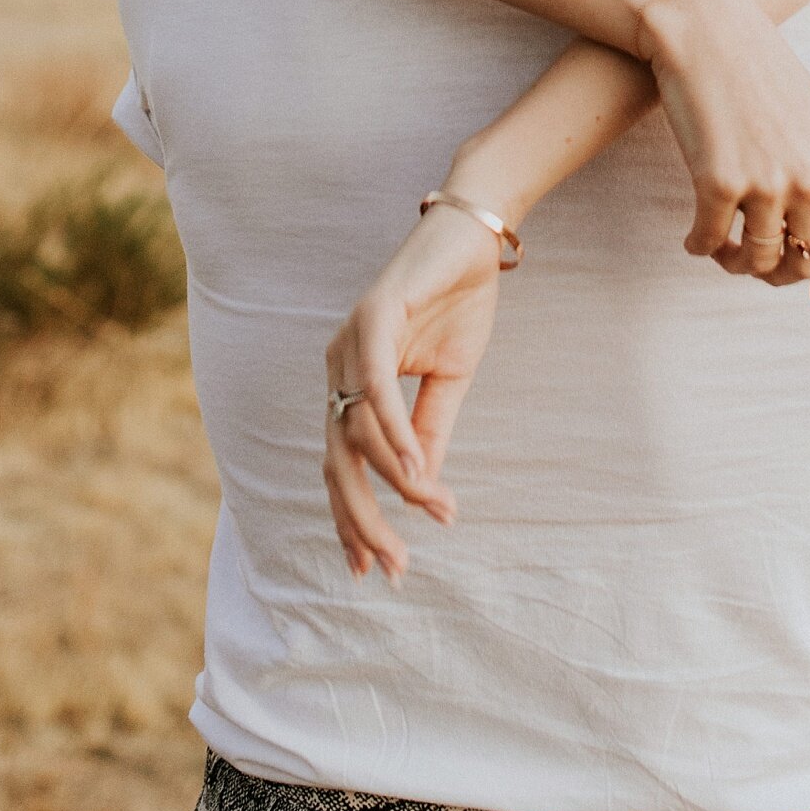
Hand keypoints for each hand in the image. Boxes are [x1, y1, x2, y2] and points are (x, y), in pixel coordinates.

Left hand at [323, 203, 501, 583]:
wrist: (474, 238)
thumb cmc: (457, 303)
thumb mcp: (447, 383)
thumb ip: (428, 434)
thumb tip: (421, 493)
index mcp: (351, 382)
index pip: (340, 465)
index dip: (352, 519)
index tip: (370, 572)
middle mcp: (339, 364)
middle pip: (336, 460)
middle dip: (361, 519)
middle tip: (395, 566)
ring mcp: (351, 340)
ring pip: (356, 430)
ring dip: (394, 478)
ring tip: (431, 511)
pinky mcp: (374, 315)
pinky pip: (375, 385)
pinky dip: (393, 431)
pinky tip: (415, 467)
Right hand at [640, 0, 809, 304]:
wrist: (707, 31)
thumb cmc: (762, 70)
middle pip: (805, 262)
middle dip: (780, 275)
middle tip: (756, 266)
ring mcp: (765, 183)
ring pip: (757, 260)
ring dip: (737, 264)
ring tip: (723, 250)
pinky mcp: (718, 182)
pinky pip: (710, 241)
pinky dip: (700, 246)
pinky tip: (693, 238)